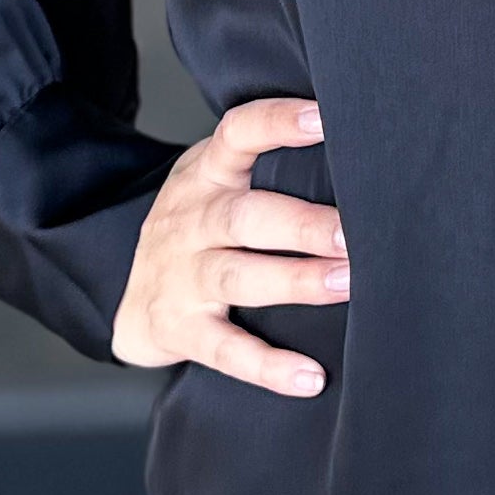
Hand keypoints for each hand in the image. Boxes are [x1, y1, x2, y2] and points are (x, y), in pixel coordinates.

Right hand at [113, 96, 346, 393]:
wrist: (131, 300)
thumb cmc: (199, 231)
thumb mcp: (215, 184)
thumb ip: (266, 166)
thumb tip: (363, 157)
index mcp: (206, 176)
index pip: (237, 135)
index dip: (276, 122)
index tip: (323, 117)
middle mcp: (190, 221)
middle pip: (244, 216)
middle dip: (301, 223)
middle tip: (352, 231)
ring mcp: (181, 276)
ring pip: (238, 276)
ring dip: (295, 280)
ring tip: (347, 283)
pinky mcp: (179, 329)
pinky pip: (226, 350)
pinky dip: (267, 367)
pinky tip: (311, 377)